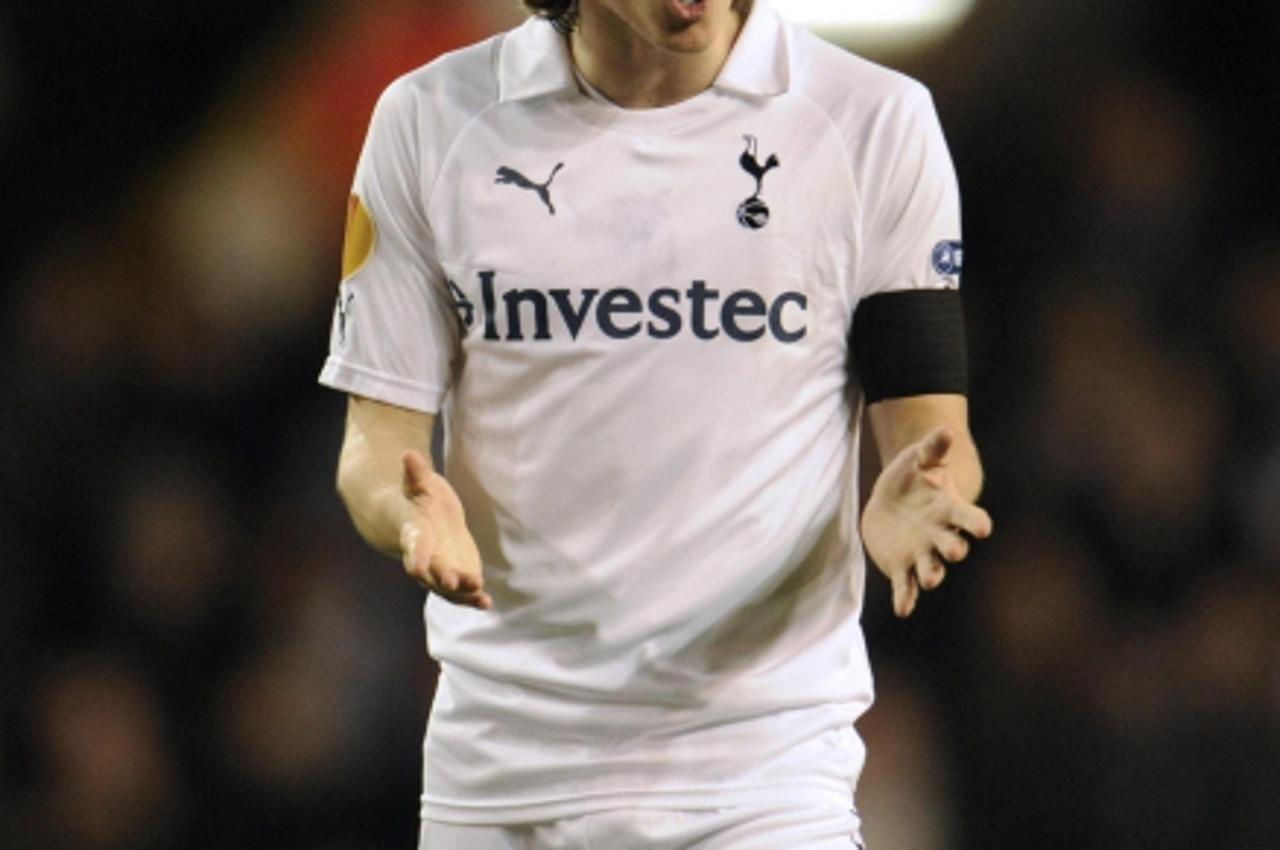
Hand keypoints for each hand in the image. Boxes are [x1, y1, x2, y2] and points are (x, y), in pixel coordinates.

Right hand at [399, 450, 490, 609]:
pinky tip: (486, 603)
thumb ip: (416, 473)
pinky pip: (463, 592)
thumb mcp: (420, 483)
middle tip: (452, 583)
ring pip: (449, 588)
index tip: (418, 569)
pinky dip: (473, 599)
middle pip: (432, 573)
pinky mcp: (457, 576)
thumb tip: (409, 452)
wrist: (421, 521)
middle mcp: (427, 558)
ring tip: (480, 596)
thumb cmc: (421, 499)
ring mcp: (441, 570)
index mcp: (416, 535)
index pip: (414, 548)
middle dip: (442, 578)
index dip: (417, 557)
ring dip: (463, 593)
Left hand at [861, 427, 992, 617]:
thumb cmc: (912, 476)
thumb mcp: (919, 458)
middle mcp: (940, 536)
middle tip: (954, 551)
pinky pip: (905, 585)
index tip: (983, 527)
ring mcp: (922, 553)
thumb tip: (945, 430)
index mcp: (948, 510)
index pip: (968, 517)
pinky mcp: (902, 567)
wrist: (893, 500)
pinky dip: (905, 598)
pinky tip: (903, 610)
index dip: (975, 522)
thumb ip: (932, 447)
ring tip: (930, 580)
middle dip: (954, 549)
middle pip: (953, 546)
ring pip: (931, 569)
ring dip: (931, 575)